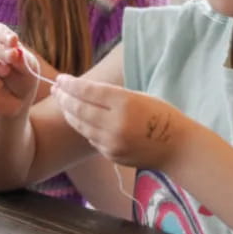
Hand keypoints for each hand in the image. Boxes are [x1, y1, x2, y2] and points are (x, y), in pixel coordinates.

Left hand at [51, 74, 182, 167]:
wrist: (177, 147)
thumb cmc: (161, 115)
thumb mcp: (139, 96)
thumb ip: (111, 96)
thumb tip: (82, 90)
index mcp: (124, 103)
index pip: (88, 91)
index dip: (71, 84)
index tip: (61, 78)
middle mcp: (115, 124)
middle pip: (79, 109)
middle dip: (64, 97)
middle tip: (55, 88)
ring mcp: (112, 142)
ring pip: (80, 125)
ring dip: (68, 112)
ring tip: (62, 101)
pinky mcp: (111, 155)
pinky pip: (90, 138)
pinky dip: (83, 127)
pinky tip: (78, 119)